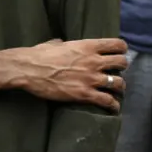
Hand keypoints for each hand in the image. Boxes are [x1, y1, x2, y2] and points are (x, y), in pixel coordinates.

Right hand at [11, 38, 128, 110]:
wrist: (29, 69)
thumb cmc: (39, 55)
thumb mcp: (55, 44)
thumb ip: (64, 44)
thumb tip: (62, 44)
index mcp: (88, 46)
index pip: (117, 45)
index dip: (121, 49)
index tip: (119, 53)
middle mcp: (94, 61)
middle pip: (122, 63)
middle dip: (121, 68)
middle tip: (116, 72)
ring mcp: (90, 79)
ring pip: (118, 83)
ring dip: (119, 87)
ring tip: (116, 90)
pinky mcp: (84, 94)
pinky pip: (107, 101)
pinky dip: (113, 105)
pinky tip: (113, 107)